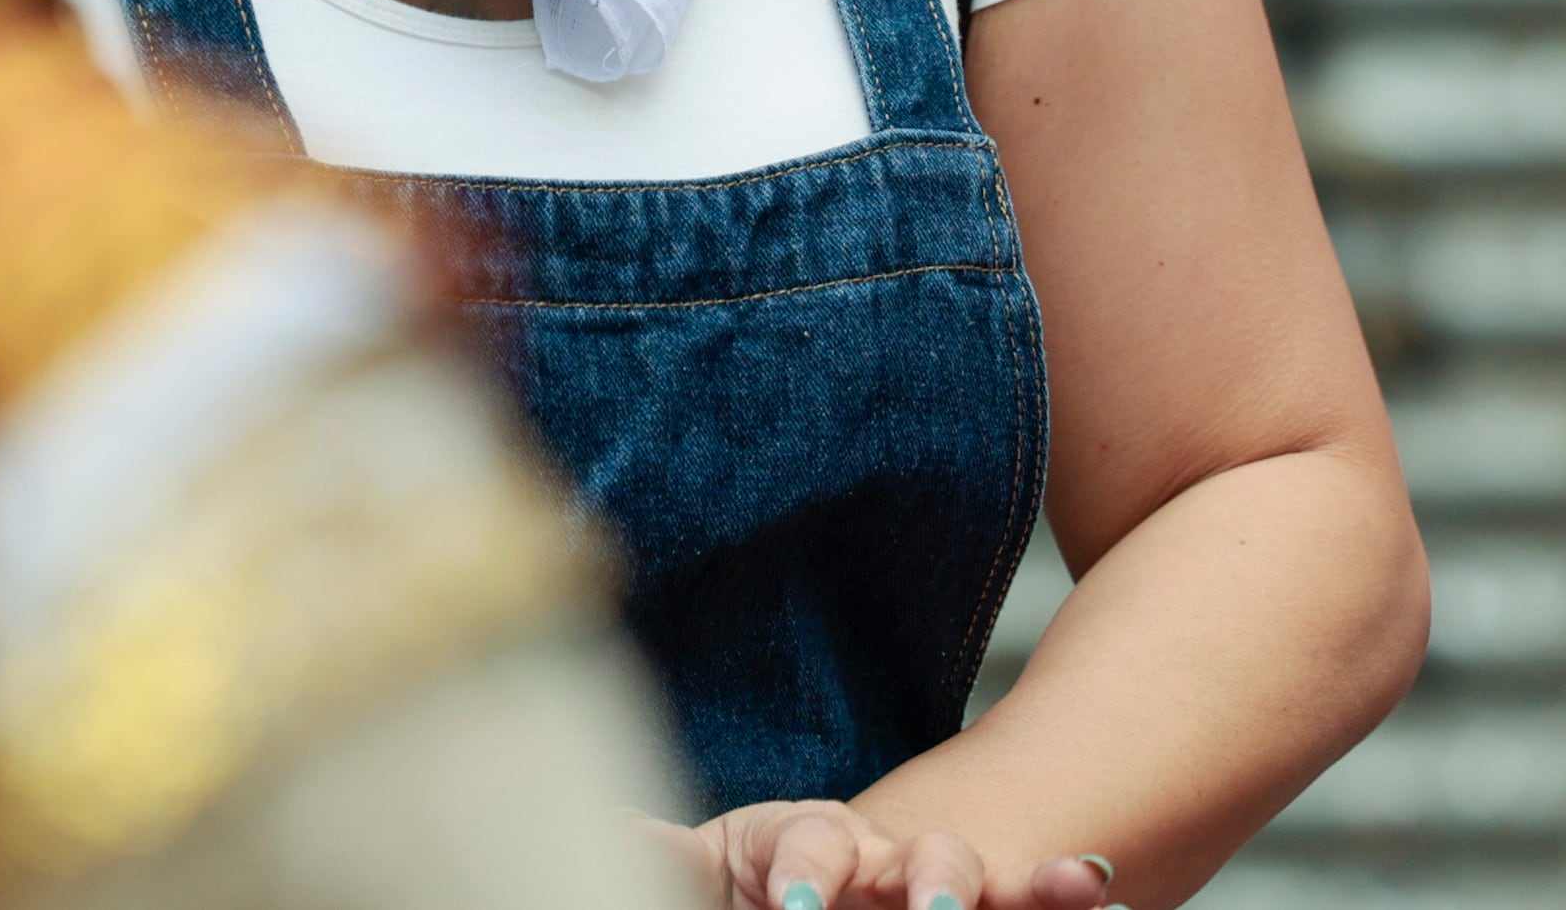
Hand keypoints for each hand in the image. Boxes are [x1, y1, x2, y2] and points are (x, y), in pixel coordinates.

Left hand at [675, 802, 1112, 909]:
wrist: (799, 893)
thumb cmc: (754, 885)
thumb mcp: (706, 874)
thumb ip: (672, 860)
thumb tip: (617, 825)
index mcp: (811, 841)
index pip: (812, 842)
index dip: (808, 872)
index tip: (796, 906)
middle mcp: (889, 865)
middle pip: (924, 857)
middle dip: (937, 883)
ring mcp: (945, 894)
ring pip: (995, 882)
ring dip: (1035, 885)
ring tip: (1082, 882)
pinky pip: (1032, 909)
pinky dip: (1070, 898)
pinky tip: (1109, 895)